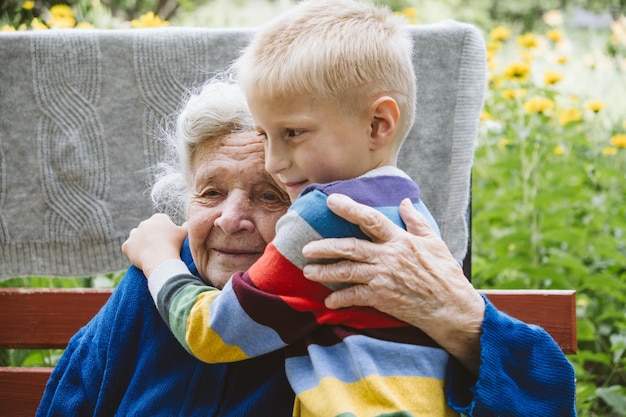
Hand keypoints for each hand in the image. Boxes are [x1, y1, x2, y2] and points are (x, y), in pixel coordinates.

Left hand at [121, 213, 187, 277]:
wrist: (160, 258)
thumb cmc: (175, 245)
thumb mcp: (186, 233)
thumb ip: (187, 226)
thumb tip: (188, 223)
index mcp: (158, 218)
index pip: (161, 222)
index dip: (165, 232)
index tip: (169, 240)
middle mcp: (144, 223)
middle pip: (148, 229)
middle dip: (152, 236)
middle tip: (160, 247)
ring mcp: (134, 234)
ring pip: (136, 237)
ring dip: (141, 242)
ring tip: (150, 252)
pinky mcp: (126, 245)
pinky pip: (128, 248)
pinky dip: (133, 252)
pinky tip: (140, 258)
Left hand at [302, 194, 484, 372]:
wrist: (451, 308)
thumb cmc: (445, 274)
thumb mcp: (434, 242)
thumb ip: (416, 221)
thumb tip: (405, 202)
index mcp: (400, 240)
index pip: (370, 219)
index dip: (350, 208)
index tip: (332, 201)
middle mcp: (388, 257)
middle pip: (349, 247)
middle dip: (325, 247)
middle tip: (306, 248)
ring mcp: (383, 278)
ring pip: (347, 272)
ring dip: (325, 272)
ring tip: (308, 271)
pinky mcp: (382, 298)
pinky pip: (355, 297)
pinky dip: (340, 299)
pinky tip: (329, 301)